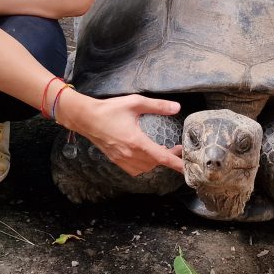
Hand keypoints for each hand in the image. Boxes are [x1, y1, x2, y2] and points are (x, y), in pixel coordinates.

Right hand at [66, 93, 183, 176]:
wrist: (86, 118)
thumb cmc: (109, 109)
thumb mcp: (135, 102)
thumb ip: (157, 106)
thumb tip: (176, 107)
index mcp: (136, 141)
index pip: (163, 157)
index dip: (177, 164)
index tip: (187, 169)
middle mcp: (130, 154)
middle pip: (156, 163)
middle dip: (168, 157)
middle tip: (175, 147)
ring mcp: (122, 159)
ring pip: (146, 168)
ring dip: (155, 161)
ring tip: (160, 150)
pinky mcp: (116, 160)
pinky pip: (135, 170)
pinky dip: (143, 165)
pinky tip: (144, 155)